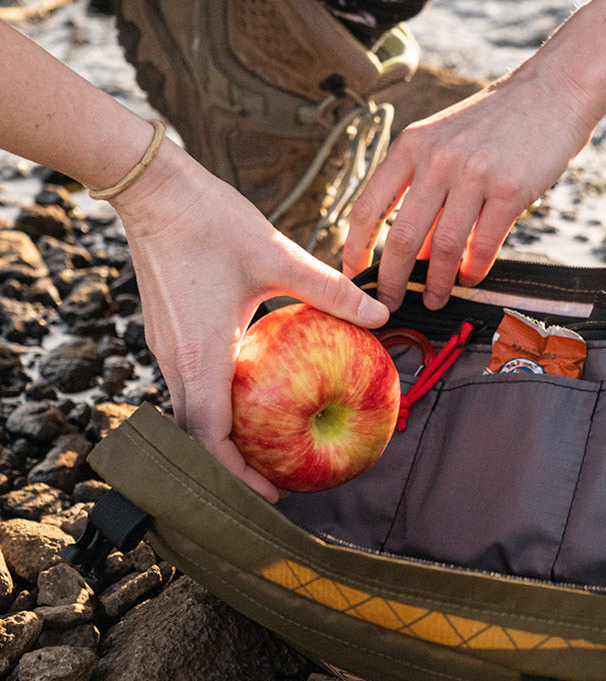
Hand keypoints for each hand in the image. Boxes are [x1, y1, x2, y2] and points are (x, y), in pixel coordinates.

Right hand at [112, 139, 388, 500]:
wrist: (151, 189)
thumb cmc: (209, 221)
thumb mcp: (278, 257)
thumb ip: (330, 290)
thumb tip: (380, 310)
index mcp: (202, 355)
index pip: (211, 438)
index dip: (238, 473)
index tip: (273, 491)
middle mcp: (177, 360)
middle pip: (200, 435)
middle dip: (235, 465)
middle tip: (278, 479)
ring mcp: (168, 348)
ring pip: (192, 412)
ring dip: (226, 437)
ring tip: (267, 448)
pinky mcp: (168, 334)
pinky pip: (191, 385)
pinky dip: (219, 406)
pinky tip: (253, 398)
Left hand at [341, 63, 595, 310]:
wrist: (553, 91)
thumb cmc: (495, 124)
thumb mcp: (445, 141)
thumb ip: (424, 187)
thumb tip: (412, 250)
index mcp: (411, 147)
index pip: (368, 206)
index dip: (354, 247)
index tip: (352, 275)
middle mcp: (437, 160)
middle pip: (401, 237)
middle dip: (391, 280)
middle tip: (389, 304)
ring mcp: (473, 175)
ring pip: (442, 247)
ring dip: (436, 283)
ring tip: (434, 300)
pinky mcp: (509, 190)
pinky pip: (483, 244)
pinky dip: (474, 269)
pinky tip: (470, 278)